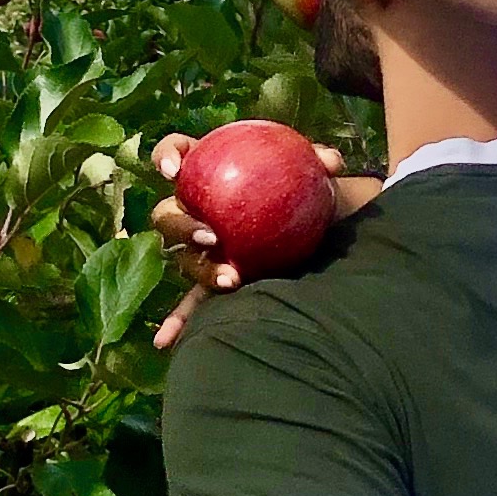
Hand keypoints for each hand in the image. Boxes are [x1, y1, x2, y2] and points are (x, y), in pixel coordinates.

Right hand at [149, 134, 372, 348]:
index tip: (176, 170)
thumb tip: (330, 162)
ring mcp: (204, 247)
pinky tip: (166, 342)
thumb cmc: (307, 185)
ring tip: (230, 279)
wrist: (318, 221)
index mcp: (209, 170)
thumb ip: (320, 162)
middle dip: (183, 226)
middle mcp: (198, 207)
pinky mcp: (216, 276)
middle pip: (169, 214)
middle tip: (212, 237)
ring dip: (201, 269)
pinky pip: (192, 300)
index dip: (167, 157)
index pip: (177, 152)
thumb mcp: (314, 171)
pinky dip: (178, 321)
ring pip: (185, 257)